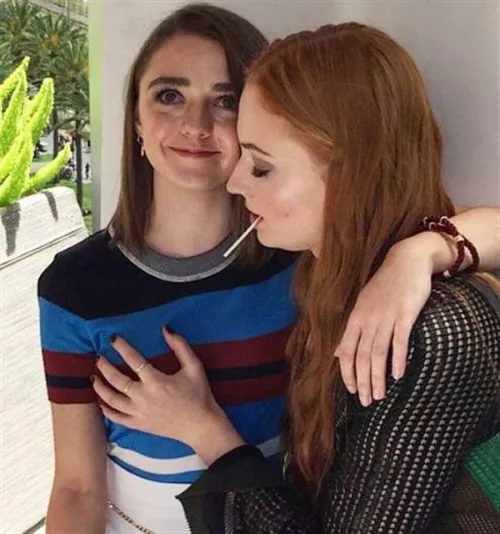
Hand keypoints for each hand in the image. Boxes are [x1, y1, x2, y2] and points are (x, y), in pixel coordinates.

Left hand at [92, 328, 243, 463]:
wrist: (201, 425)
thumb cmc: (199, 395)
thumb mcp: (194, 367)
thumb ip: (180, 346)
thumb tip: (166, 328)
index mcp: (157, 381)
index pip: (133, 360)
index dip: (122, 347)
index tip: (113, 339)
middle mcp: (143, 397)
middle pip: (116, 379)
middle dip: (105, 366)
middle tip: (98, 357)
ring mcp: (139, 413)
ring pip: (111, 399)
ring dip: (100, 387)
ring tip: (94, 376)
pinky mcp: (139, 424)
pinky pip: (116, 417)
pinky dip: (105, 409)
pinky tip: (100, 401)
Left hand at [335, 238, 432, 405]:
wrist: (407, 259)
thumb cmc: (386, 284)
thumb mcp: (363, 304)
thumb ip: (352, 329)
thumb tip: (338, 353)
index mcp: (356, 317)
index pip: (346, 350)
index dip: (347, 372)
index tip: (350, 390)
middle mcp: (367, 318)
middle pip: (361, 356)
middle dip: (361, 381)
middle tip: (365, 401)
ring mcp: (386, 316)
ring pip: (377, 353)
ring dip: (377, 377)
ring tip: (379, 396)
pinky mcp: (405, 314)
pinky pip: (399, 340)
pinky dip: (398, 359)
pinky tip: (398, 375)